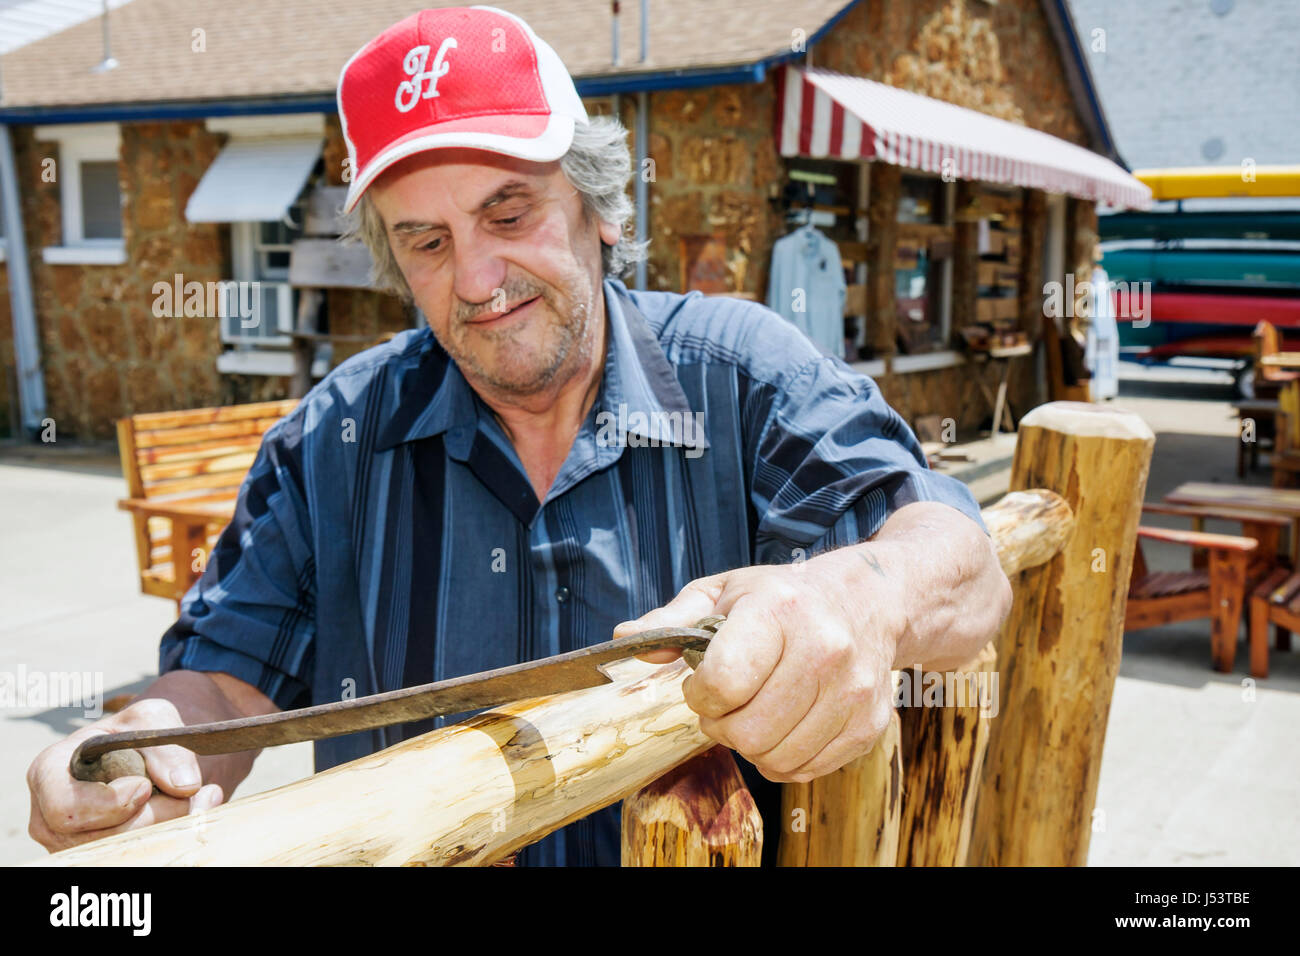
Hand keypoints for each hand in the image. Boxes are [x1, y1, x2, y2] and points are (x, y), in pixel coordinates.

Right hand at [27, 698, 223, 852]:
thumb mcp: (150, 720)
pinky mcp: (96, 856)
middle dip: (152, 817)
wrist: (139, 753)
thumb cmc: (133, 732)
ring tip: (202, 799)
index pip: (66, 808)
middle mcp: (49, 817)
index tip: (145, 787)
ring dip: (168, 828)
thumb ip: (166, 746)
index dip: (109, 804)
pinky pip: (135, 856)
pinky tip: (198, 813)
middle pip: (98, 838)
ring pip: (120, 852)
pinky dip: (172, 838)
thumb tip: (184, 786)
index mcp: (48, 773)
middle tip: (190, 793)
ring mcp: (70, 843)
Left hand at [613, 548, 901, 782]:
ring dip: (751, 745)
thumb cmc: (782, 598)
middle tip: (725, 705)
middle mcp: (824, 649)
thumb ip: (672, 620)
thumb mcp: (724, 593)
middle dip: (721, 725)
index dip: (699, 694)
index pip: (723, 682)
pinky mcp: (868, 724)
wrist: (868, 601)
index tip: (702, 682)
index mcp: (780, 610)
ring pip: (776, 758)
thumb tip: (623, 637)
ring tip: (753, 713)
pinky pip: (806, 770)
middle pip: (748, 732)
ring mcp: (853, 691)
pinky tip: (783, 725)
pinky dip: (783, 758)